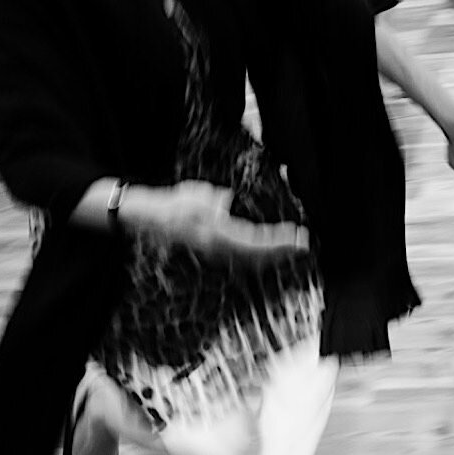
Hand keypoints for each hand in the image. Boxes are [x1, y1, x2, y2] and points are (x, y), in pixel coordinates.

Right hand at [125, 180, 309, 263]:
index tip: (296, 237)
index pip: (253, 242)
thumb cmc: (172, 204)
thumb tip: (224, 202)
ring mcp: (214, 252)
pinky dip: (260, 255)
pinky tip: (272, 253)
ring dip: (273, 254)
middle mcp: (216, 248)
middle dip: (281, 250)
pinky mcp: (213, 250)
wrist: (149, 220)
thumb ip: (210, 201)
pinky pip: (242, 257)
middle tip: (304, 243)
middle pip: (256, 254)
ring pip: (250, 259)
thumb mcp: (194, 195)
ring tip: (294, 247)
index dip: (277, 241)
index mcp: (214, 235)